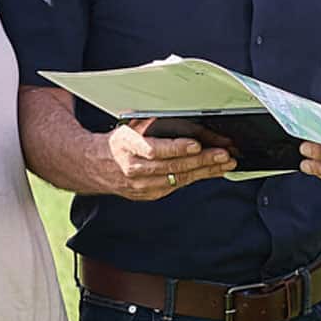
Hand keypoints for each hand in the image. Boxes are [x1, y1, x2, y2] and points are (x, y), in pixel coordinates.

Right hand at [104, 119, 231, 200]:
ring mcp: (141, 186)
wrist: (94, 165)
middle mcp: (133, 168)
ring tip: (226, 163)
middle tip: (224, 154)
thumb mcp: (133, 126)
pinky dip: (196, 178)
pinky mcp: (148, 195)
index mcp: (127, 146)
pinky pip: (176, 186)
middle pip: (172, 166)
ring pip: (178, 178)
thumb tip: (192, 124)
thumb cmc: (119, 141)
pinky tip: (212, 172)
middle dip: (202, 160)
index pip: (154, 150)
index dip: (176, 148)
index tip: (196, 145)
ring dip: (205, 171)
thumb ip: (158, 125)